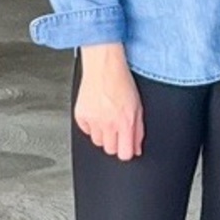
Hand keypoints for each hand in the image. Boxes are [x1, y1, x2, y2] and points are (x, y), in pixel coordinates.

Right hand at [75, 43, 143, 160]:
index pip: (125, 154)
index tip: (126, 146)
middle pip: (110, 150)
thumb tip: (137, 149)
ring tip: (106, 117)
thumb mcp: (138, 105)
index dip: (126, 151)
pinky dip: (91, 125)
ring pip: (97, 142)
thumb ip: (138, 130)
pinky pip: (86, 131)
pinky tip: (96, 112)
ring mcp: (93, 121)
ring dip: (102, 134)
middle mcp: (108, 124)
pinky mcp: (81, 116)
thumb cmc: (122, 81)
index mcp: (125, 122)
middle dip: (115, 141)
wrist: (103, 65)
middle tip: (116, 126)